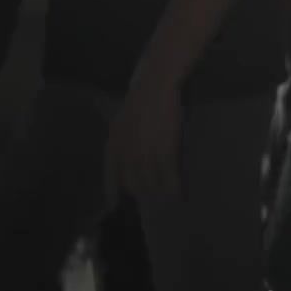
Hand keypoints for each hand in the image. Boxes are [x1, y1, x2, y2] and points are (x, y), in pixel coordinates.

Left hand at [106, 72, 181, 200]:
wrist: (155, 86)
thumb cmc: (140, 100)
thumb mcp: (122, 123)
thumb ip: (123, 143)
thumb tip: (131, 160)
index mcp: (113, 146)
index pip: (111, 176)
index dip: (113, 192)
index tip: (115, 204)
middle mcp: (126, 155)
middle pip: (134, 183)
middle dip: (143, 191)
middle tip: (153, 195)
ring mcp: (145, 154)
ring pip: (152, 182)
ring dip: (160, 191)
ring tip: (168, 196)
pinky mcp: (165, 151)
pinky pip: (169, 176)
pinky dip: (174, 186)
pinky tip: (178, 193)